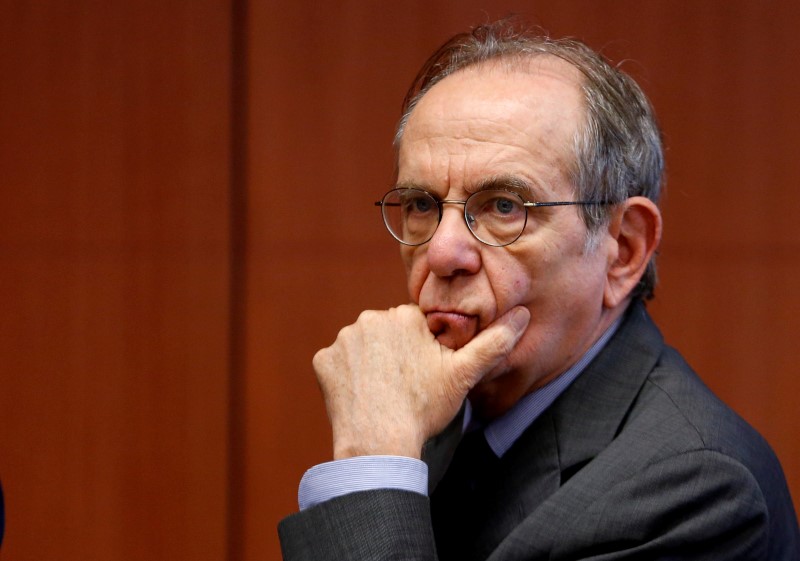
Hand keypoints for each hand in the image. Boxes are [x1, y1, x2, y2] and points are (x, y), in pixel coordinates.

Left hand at [313, 304, 529, 459]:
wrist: (379, 444)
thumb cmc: (423, 408)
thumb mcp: (464, 374)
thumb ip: (494, 342)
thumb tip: (523, 314)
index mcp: (403, 315)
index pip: (416, 325)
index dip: (423, 349)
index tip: (424, 373)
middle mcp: (369, 319)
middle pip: (388, 332)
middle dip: (397, 351)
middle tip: (406, 385)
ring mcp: (342, 340)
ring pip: (364, 345)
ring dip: (371, 362)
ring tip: (385, 391)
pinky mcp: (323, 361)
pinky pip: (339, 363)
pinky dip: (348, 376)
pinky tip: (362, 395)